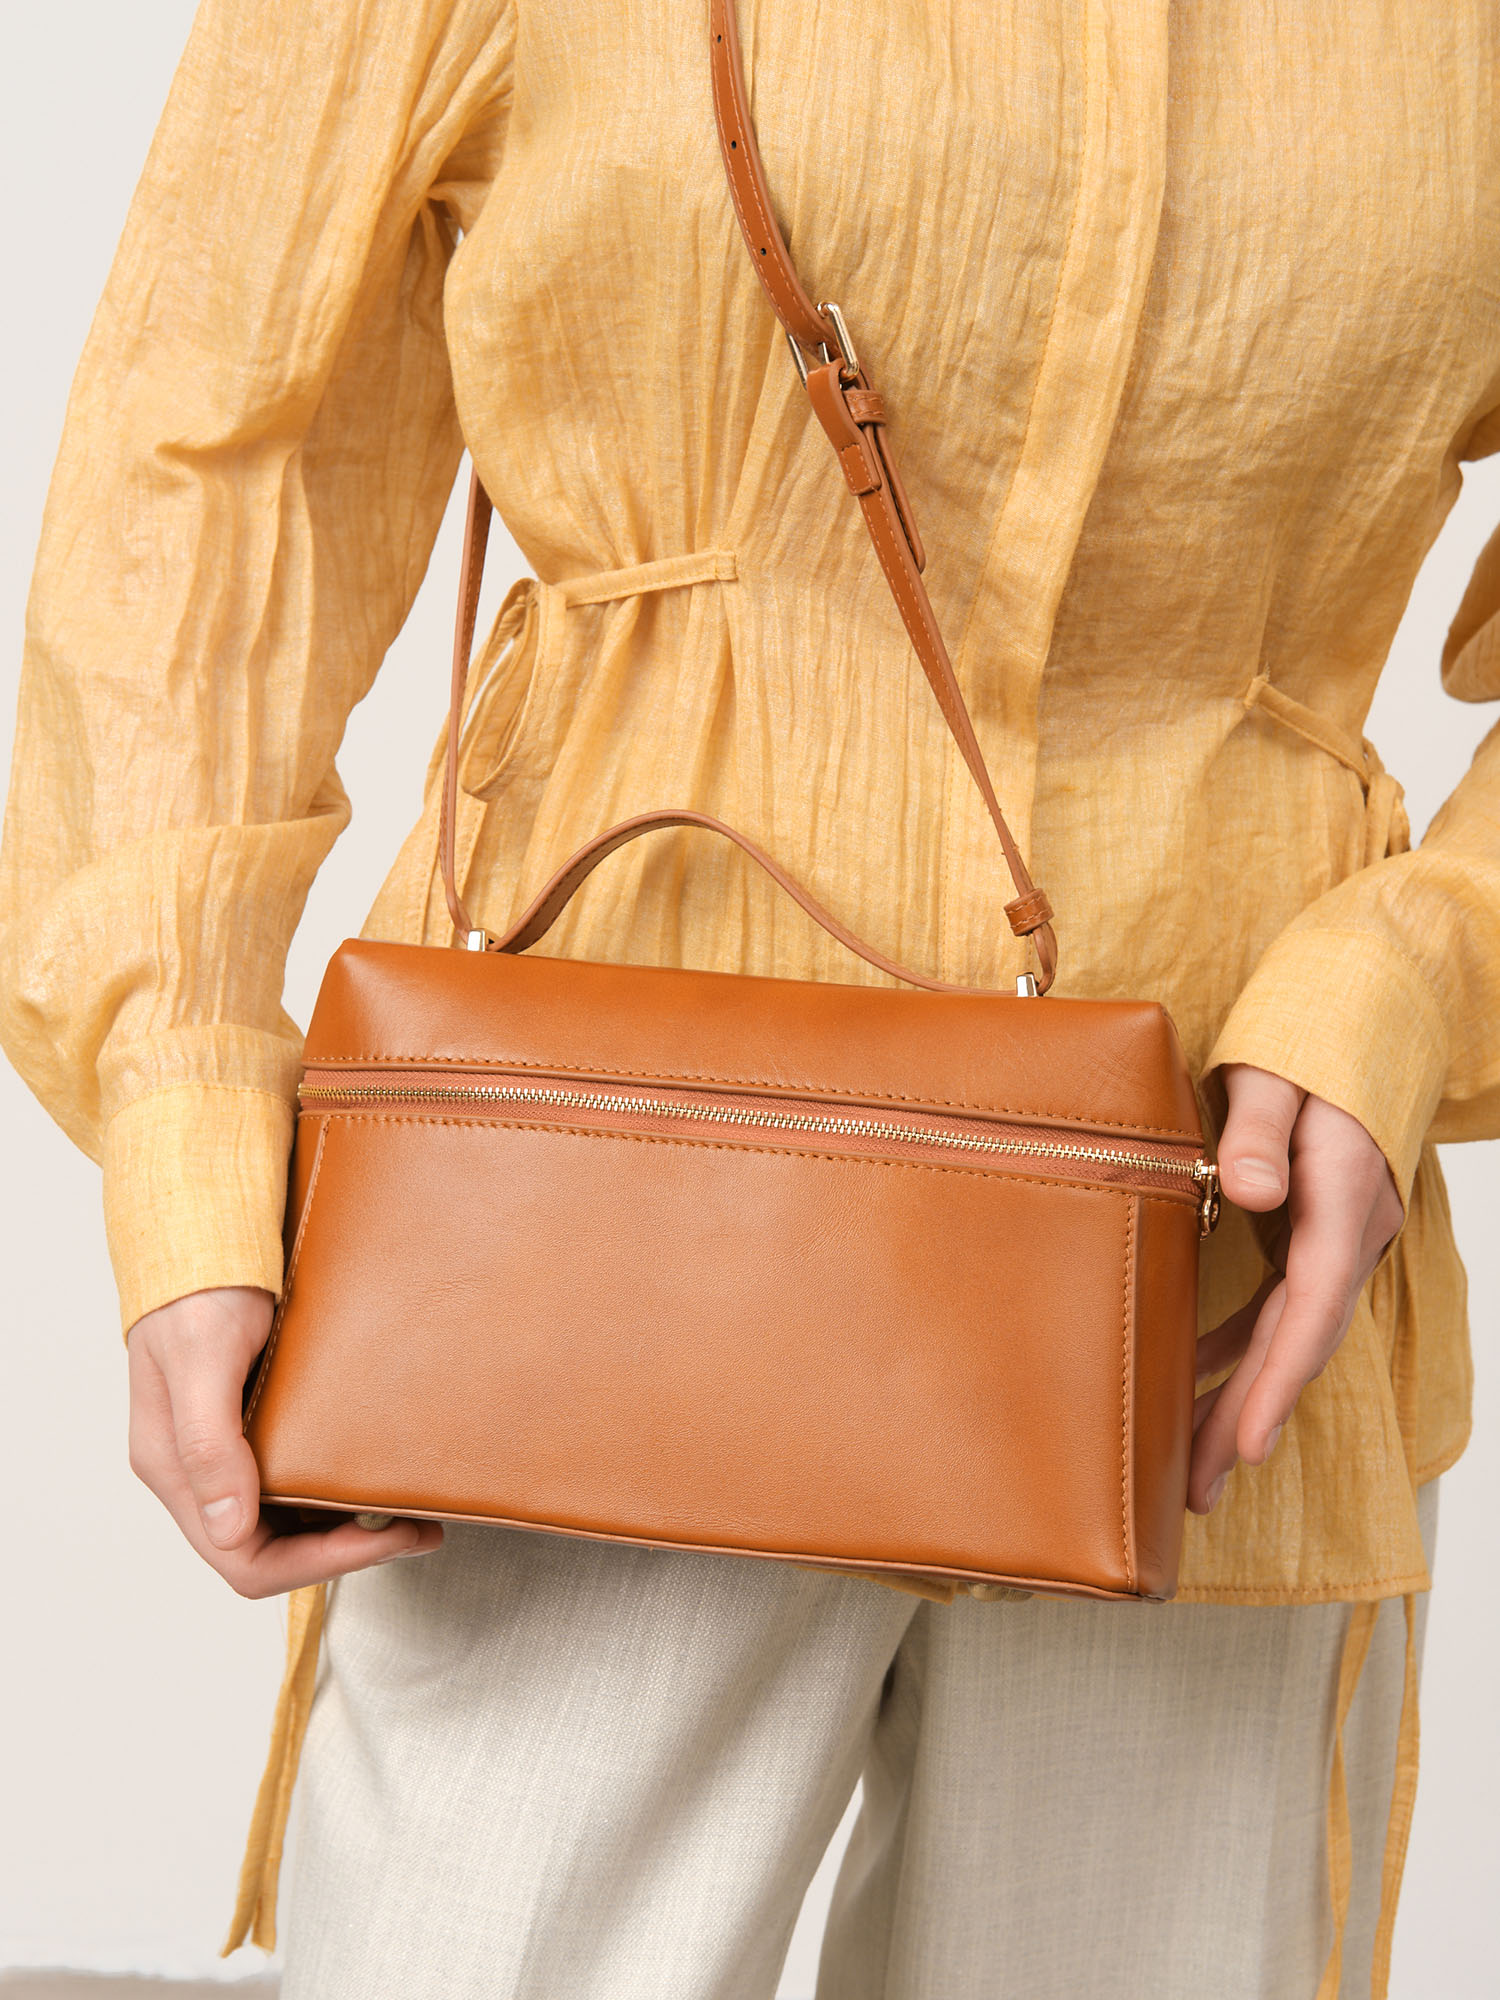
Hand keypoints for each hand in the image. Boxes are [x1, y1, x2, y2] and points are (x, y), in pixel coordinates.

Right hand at [127, 1285, 441, 1594]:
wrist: (204, 1238)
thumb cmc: (198, 1290)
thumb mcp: (204, 1357)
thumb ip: (208, 1442)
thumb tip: (228, 1527)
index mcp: (175, 1469)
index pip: (243, 1560)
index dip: (318, 1564)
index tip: (382, 1537)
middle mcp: (198, 1474)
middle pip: (269, 1553)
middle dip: (345, 1552)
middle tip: (418, 1529)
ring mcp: (225, 1454)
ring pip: (284, 1527)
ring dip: (346, 1531)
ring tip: (411, 1512)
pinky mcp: (251, 1430)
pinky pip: (293, 1486)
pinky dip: (336, 1495)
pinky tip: (376, 1476)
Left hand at [1189, 1065, 1402, 1514]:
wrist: (1355, 1013)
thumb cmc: (1306, 1039)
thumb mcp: (1275, 1075)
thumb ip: (1257, 1129)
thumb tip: (1248, 1191)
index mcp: (1343, 1195)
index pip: (1314, 1305)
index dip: (1278, 1379)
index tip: (1249, 1442)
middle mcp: (1350, 1229)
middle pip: (1297, 1339)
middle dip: (1248, 1417)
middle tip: (1197, 1490)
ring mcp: (1335, 1235)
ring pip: (1286, 1333)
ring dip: (1237, 1395)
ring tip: (1186, 1467)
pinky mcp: (1312, 1233)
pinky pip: (1275, 1305)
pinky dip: (1233, 1345)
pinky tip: (1186, 1379)